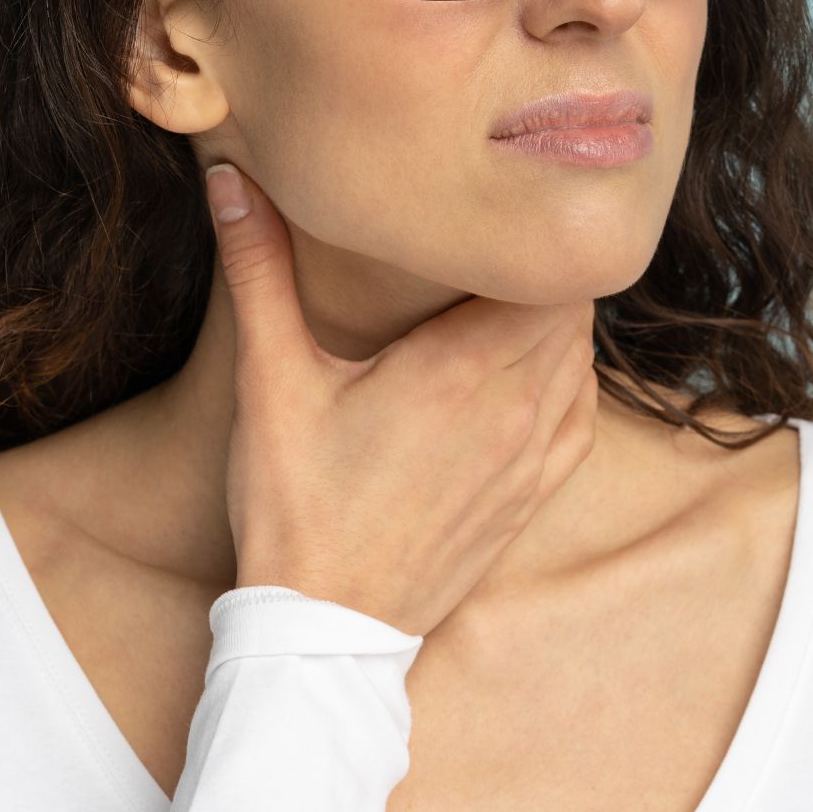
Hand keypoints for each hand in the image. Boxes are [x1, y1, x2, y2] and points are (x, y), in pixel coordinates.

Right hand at [203, 160, 598, 636]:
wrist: (327, 630)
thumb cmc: (296, 507)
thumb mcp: (271, 382)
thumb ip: (259, 273)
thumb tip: (230, 180)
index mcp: (464, 368)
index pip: (547, 267)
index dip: (527, 229)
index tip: (486, 209)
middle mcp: (518, 406)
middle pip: (572, 302)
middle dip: (534, 266)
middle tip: (484, 240)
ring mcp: (533, 455)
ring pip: (582, 354)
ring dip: (550, 319)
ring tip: (495, 296)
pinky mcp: (532, 494)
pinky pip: (581, 411)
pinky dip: (563, 377)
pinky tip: (516, 367)